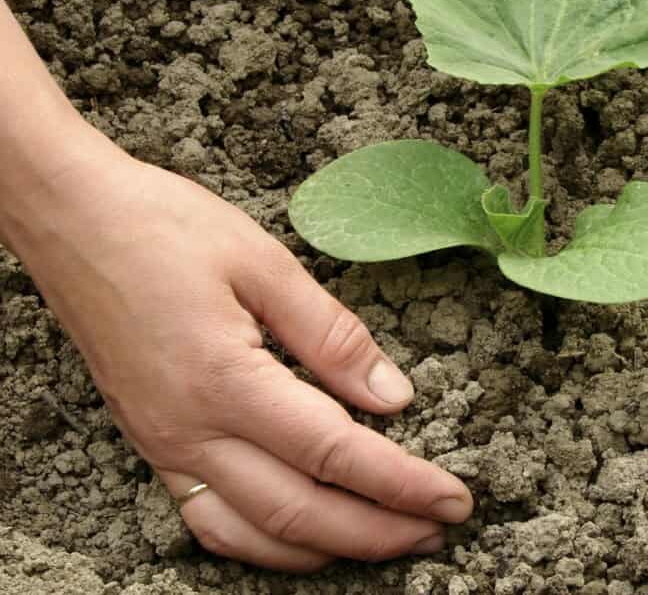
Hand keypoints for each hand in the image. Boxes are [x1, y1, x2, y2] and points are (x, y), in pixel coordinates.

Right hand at [11, 143, 472, 570]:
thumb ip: (332, 335)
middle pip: (301, 511)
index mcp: (226, 381)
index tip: (454, 498)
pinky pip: (210, 522)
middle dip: (379, 531)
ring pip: (254, 534)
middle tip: (440, 528)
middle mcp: (191, 431)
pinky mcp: (152, 444)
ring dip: (329, 548)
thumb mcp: (263, 262)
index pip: (336, 453)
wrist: (71, 220)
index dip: (402, 484)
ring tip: (389, 540)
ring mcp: (165, 446)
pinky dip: (266, 544)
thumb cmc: (164, 227)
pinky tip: (303, 538)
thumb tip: (394, 396)